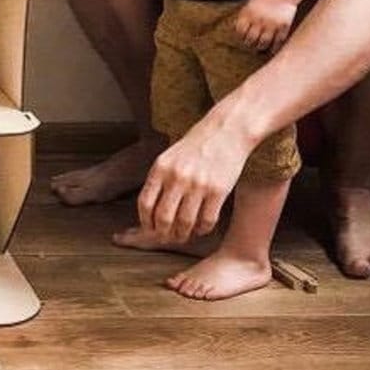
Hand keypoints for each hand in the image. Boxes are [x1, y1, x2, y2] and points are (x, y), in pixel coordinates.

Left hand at [137, 116, 251, 240]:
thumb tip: (149, 210)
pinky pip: (207, 221)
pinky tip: (200, 229)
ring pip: (185, 223)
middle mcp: (177, 177)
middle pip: (163, 218)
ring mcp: (198, 185)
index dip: (145, 222)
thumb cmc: (194, 147)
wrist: (224, 133)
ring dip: (182, 235)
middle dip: (163, 233)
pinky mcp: (218, 191)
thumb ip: (158, 180)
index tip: (149, 229)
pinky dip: (201, 230)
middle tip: (167, 237)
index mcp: (160, 168)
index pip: (146, 203)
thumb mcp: (168, 158)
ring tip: (182, 236)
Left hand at [234, 0, 295, 51]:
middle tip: (250, 45)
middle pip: (250, 39)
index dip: (240, 37)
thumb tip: (237, 31)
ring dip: (260, 47)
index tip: (242, 39)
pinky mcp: (283, 27)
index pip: (240, 31)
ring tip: (259, 47)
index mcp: (248, 14)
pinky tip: (272, 50)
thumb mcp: (249, 5)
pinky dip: (274, 48)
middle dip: (249, 44)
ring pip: (263, 42)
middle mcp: (259, 20)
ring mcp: (271, 24)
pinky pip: (278, 42)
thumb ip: (244, 17)